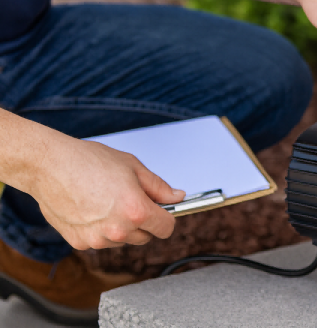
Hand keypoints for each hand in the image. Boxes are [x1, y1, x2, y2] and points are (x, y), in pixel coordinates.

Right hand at [31, 136, 184, 249]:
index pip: (166, 229)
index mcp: (136, 211)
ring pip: (123, 240)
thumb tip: (177, 197)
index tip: (162, 211)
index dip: (167, 218)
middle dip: (144, 221)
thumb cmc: (89, 161)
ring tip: (106, 201)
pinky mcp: (80, 243)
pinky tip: (91, 209)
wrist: (49, 166)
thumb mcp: (133, 167)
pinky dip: (101, 230)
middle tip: (129, 198)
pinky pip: (101, 241)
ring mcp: (98, 240)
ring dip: (122, 227)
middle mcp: (118, 230)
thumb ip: (158, 187)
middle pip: (146, 237)